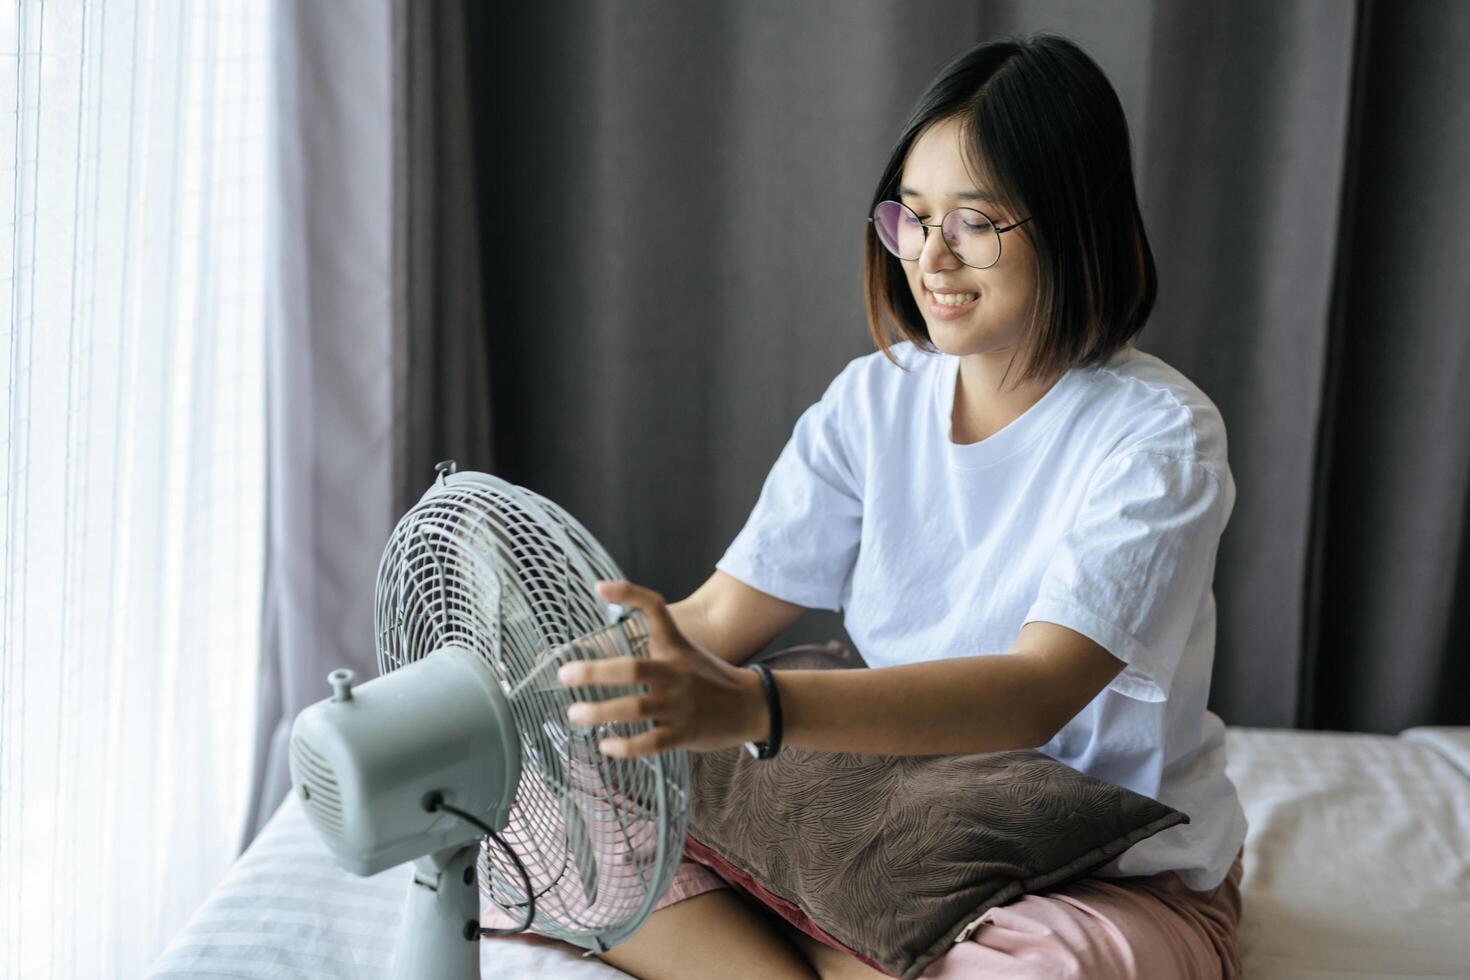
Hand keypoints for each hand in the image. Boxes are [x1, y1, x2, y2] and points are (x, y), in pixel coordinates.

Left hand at [557, 579, 766, 758]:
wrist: (753, 705)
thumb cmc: (709, 677)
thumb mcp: (685, 651)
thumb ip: (655, 647)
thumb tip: (609, 643)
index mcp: (676, 647)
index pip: (655, 610)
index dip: (629, 594)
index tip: (600, 588)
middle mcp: (676, 673)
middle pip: (632, 669)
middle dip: (594, 672)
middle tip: (565, 675)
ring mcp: (679, 705)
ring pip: (634, 709)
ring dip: (599, 712)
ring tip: (575, 713)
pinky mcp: (683, 734)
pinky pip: (649, 742)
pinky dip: (625, 746)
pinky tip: (606, 745)